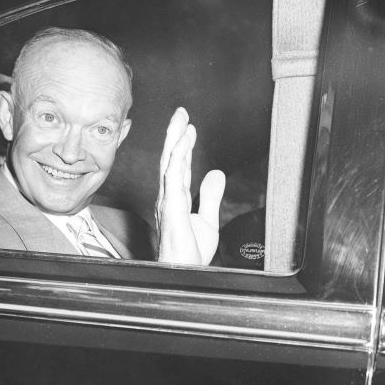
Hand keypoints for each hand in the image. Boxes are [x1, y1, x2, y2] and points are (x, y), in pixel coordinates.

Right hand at [155, 107, 225, 264]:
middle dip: (175, 134)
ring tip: (181, 120)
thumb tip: (216, 173)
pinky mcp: (171, 207)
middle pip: (171, 158)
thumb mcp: (207, 219)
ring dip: (175, 140)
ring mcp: (167, 200)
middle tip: (181, 113)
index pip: (179, 165)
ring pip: (170, 162)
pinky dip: (177, 157)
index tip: (188, 127)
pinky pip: (173, 177)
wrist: (184, 272)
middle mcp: (168, 195)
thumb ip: (210, 196)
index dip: (183, 145)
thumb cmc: (189, 252)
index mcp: (175, 197)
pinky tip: (182, 144)